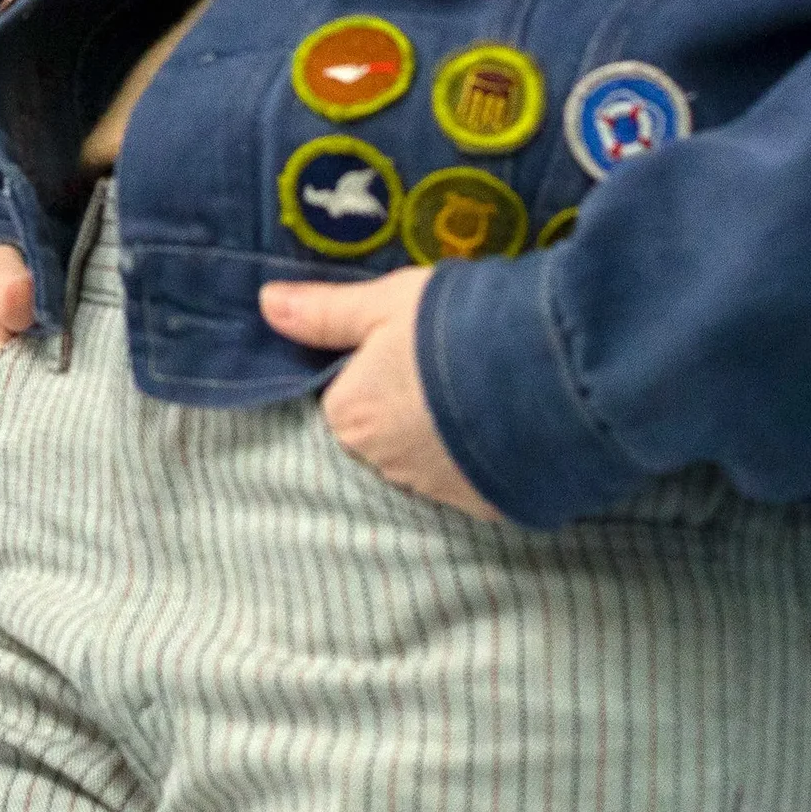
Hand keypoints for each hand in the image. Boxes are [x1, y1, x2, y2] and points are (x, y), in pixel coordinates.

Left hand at [259, 266, 503, 521]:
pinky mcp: (486, 508)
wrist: (545, 376)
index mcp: (350, 417)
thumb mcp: (382, 304)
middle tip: (446, 363)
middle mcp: (383, 465)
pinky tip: (505, 424)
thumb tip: (265, 305)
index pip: (346, 398)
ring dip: (443, 432)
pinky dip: (480, 457)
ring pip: (427, 457)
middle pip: (384, 431)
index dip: (372, 368)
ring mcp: (437, 493)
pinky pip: (472, 479)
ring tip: (483, 389)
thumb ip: (324, 311)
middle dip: (407, 404)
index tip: (404, 345)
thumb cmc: (448, 327)